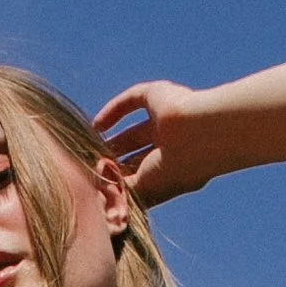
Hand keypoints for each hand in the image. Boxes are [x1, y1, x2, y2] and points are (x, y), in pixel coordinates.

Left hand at [93, 80, 218, 207]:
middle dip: (116, 161)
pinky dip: (114, 111)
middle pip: (139, 154)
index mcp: (175, 170)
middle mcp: (174, 145)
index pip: (146, 177)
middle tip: (90, 167)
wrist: (198, 137)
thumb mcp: (144, 190)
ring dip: (112, 139)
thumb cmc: (174, 170)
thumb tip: (97, 191)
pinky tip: (96, 124)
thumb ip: (120, 189)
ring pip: (134, 130)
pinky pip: (132, 100)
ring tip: (88, 148)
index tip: (100, 184)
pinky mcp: (159, 94)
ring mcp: (168, 119)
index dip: (124, 180)